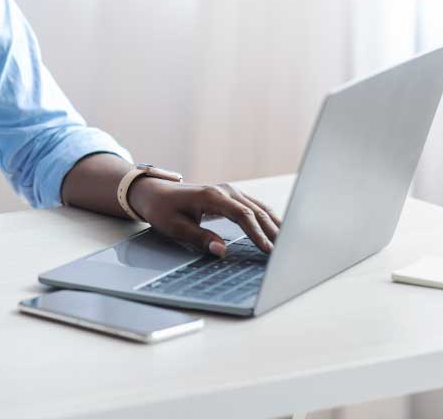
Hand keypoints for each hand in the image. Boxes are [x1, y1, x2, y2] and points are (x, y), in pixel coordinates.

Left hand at [128, 179, 281, 256]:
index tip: (267, 251)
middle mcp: (225, 190)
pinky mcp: (230, 195)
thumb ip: (200, 238)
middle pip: (256, 211)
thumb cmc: (162, 209)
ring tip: (289, 243)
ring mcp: (229, 191)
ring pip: (259, 208)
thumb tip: (222, 251)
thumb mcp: (175, 227)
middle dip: (272, 231)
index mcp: (212, 196)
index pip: (242, 215)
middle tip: (286, 251)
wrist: (153, 191)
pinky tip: (278, 230)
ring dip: (274, 224)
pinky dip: (268, 218)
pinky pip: (254, 206)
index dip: (257, 234)